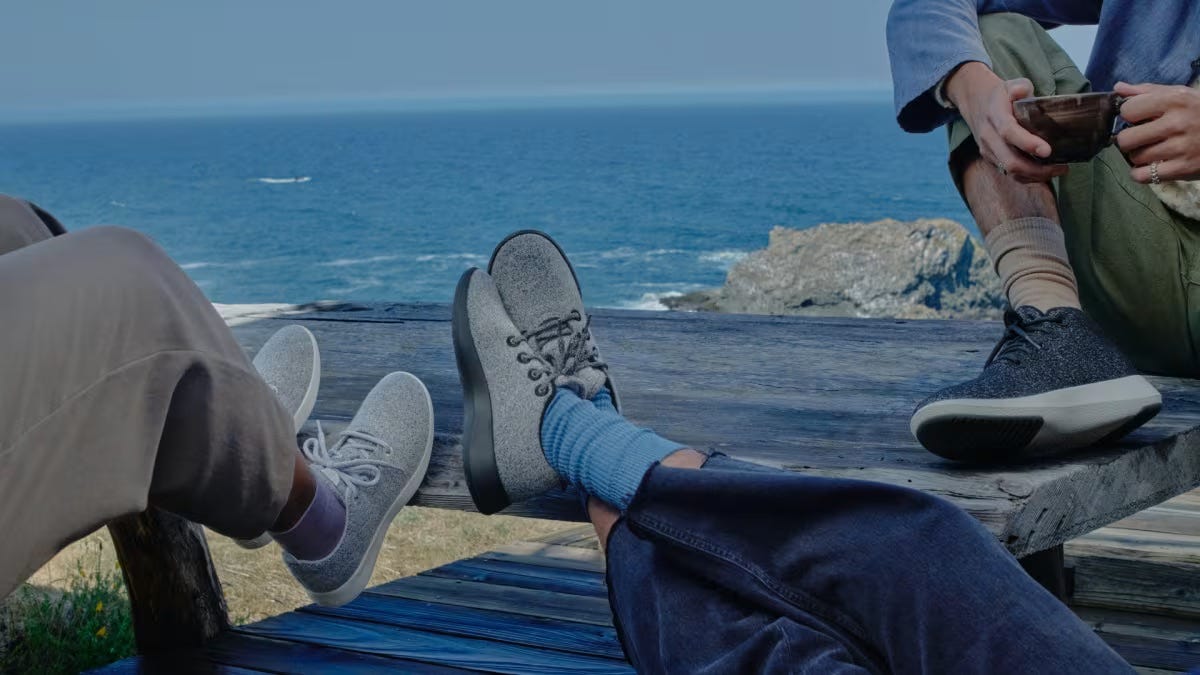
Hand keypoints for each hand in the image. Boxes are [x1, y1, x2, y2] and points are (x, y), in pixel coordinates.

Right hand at [945, 62, 1067, 183]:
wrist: (975, 103)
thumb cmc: (1000, 95)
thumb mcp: (1010, 84)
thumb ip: (1019, 87)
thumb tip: (1022, 91)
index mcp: (994, 115)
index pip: (1008, 132)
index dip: (1027, 143)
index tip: (1048, 151)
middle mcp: (988, 136)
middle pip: (1010, 160)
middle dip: (1037, 169)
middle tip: (1062, 166)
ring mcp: (988, 150)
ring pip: (1010, 171)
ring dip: (1035, 176)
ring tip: (1058, 170)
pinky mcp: (991, 158)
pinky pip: (1009, 173)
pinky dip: (1028, 177)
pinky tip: (1044, 173)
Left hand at [1115, 82, 1199, 182]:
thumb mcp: (1180, 95)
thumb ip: (1148, 91)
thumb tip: (1118, 88)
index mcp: (1174, 100)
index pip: (1128, 110)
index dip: (1129, 115)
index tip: (1139, 118)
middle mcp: (1177, 123)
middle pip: (1126, 139)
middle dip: (1129, 140)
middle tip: (1141, 139)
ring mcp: (1181, 147)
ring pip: (1135, 157)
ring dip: (1138, 156)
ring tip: (1151, 151)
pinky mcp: (1184, 168)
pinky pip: (1143, 176)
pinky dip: (1141, 173)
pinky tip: (1150, 166)